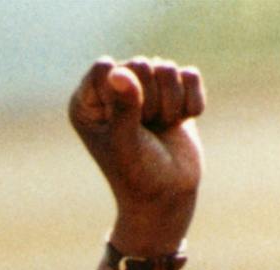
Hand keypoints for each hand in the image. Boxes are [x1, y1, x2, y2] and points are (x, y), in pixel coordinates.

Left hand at [69, 56, 203, 254]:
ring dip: (171, 103)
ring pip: (167, 67)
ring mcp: (145, 89)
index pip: (104, 68)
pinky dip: (192, 101)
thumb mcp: (125, 142)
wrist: (168, 195)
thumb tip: (118, 70)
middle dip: (150, 99)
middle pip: (140, 64)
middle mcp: (113, 91)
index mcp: (87, 102)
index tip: (123, 122)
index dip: (122, 92)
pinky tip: (182, 122)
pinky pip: (190, 75)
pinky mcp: (174, 91)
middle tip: (146, 129)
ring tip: (162, 128)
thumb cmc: (138, 174)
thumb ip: (122, 106)